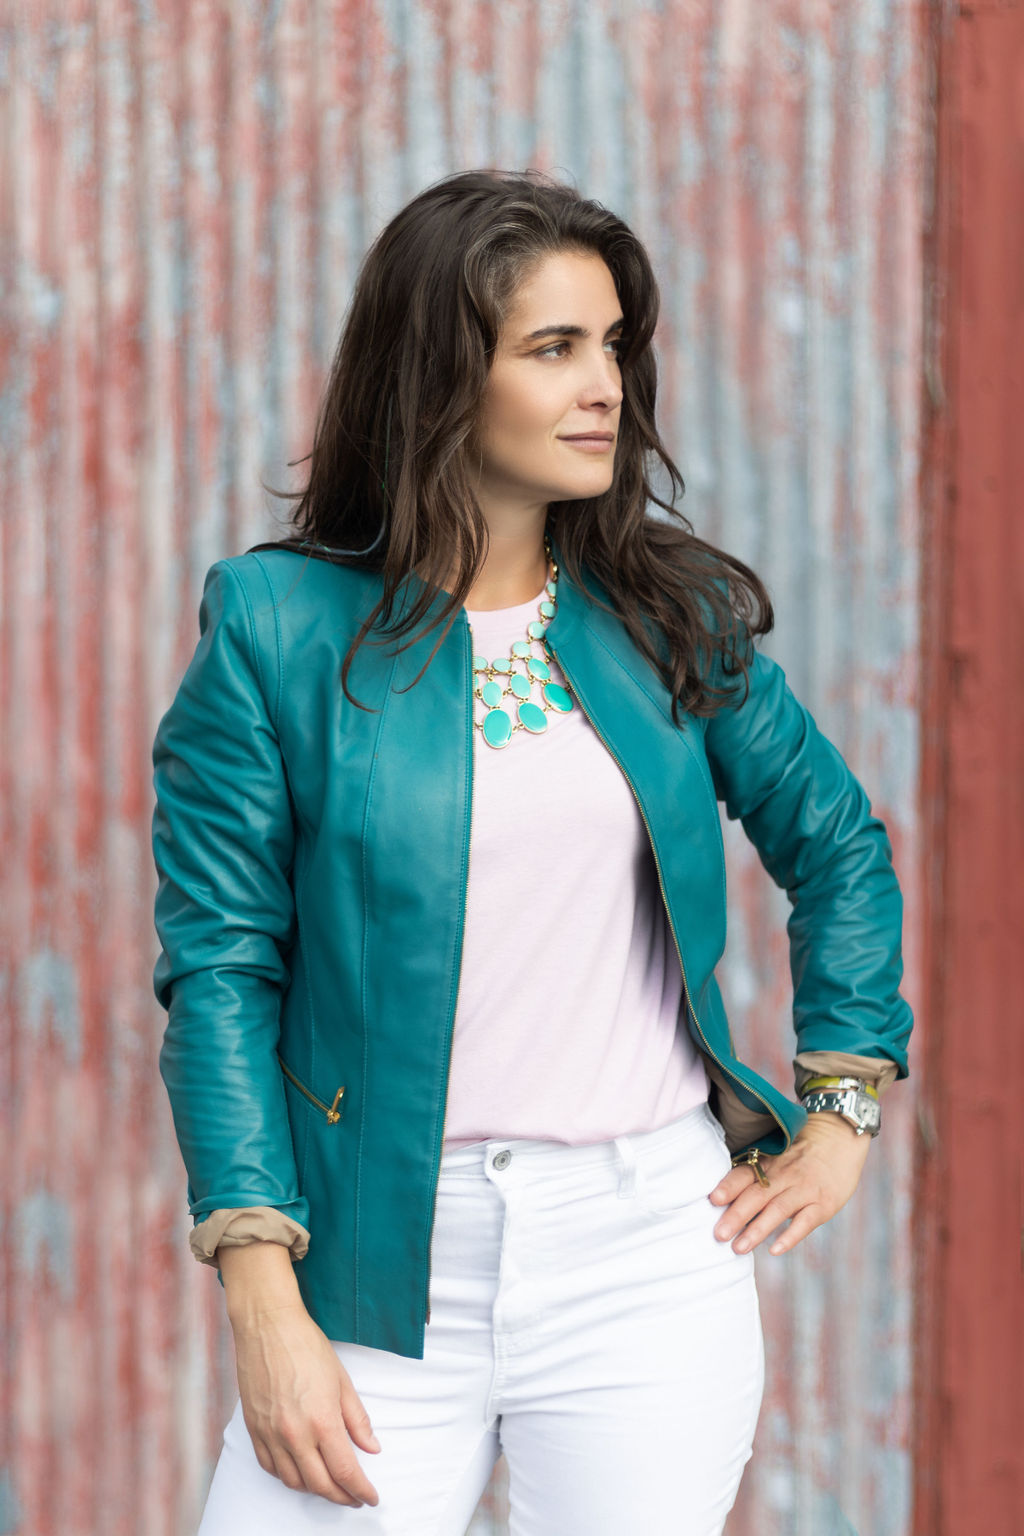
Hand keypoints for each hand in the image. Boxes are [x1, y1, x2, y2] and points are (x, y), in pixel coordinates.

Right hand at [230, 1299, 381, 1506]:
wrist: (267, 1325)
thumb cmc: (307, 1346)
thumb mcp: (342, 1380)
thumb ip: (357, 1419)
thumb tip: (372, 1447)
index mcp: (322, 1421)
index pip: (345, 1472)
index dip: (360, 1490)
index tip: (370, 1497)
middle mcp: (294, 1434)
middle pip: (320, 1484)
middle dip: (341, 1497)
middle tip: (354, 1496)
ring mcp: (270, 1434)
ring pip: (293, 1481)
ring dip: (315, 1489)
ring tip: (330, 1485)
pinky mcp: (253, 1430)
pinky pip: (270, 1468)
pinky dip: (288, 1476)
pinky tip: (300, 1470)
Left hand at [708, 1112, 872, 1256]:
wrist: (840, 1137)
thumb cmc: (802, 1152)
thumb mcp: (778, 1156)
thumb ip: (757, 1175)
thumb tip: (727, 1200)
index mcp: (769, 1164)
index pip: (745, 1175)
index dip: (729, 1187)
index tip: (712, 1201)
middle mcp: (784, 1175)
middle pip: (756, 1196)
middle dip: (735, 1216)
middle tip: (718, 1235)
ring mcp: (805, 1189)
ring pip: (777, 1210)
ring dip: (756, 1230)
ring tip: (739, 1248)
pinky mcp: (824, 1204)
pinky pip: (805, 1221)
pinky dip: (790, 1236)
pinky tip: (775, 1250)